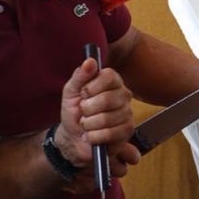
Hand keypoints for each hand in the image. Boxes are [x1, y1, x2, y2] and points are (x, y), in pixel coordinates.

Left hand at [56, 56, 138, 179]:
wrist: (73, 136)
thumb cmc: (74, 111)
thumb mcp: (71, 91)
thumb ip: (80, 75)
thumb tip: (90, 61)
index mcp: (112, 81)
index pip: (109, 76)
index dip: (92, 87)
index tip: (83, 94)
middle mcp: (123, 95)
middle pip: (107, 99)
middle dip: (87, 109)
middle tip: (83, 112)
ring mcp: (127, 114)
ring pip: (106, 118)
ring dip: (88, 124)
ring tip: (86, 125)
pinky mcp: (127, 131)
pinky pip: (109, 134)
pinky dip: (93, 137)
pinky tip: (91, 136)